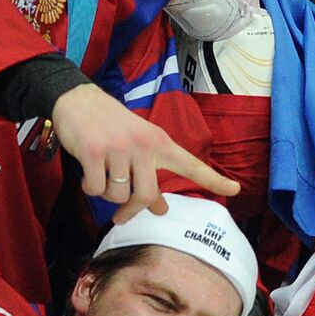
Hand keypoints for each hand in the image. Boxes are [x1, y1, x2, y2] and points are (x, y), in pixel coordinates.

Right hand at [51, 83, 239, 222]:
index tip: (236, 190)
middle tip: (122, 216)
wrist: (78, 99)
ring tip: (103, 177)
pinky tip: (88, 173)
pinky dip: (90, 188)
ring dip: (107, 195)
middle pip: (148, 195)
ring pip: (119, 195)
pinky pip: (95, 188)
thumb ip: (151, 177)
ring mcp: (119, 147)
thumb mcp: (139, 147)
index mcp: (160, 143)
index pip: (192, 165)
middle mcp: (144, 144)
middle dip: (133, 209)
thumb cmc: (113, 127)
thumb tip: (161, 209)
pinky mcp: (93, 151)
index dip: (213, 180)